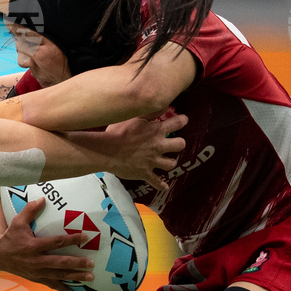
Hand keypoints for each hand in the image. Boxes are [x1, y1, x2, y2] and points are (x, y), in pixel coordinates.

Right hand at [0, 197, 94, 290]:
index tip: (85, 237)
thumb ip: (30, 210)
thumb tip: (43, 199)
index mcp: (33, 246)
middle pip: (61, 262)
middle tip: (91, 263)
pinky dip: (63, 289)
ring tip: (90, 277)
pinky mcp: (36, 278)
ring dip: (75, 276)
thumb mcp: (17, 221)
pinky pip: (52, 285)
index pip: (56, 242)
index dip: (71, 239)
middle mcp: (36, 261)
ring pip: (59, 275)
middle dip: (77, 263)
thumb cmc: (10, 236)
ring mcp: (37, 272)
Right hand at [71, 114, 187, 190]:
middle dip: (179, 143)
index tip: (183, 120)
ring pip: (171, 164)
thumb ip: (150, 111)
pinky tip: (165, 186)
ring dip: (170, 162)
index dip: (182, 120)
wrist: (106, 151)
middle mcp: (158, 146)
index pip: (177, 123)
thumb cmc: (117, 131)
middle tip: (175, 142)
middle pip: (180, 145)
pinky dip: (161, 185)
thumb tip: (164, 104)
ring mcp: (153, 161)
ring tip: (168, 161)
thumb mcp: (133, 117)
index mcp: (156, 130)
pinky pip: (156, 182)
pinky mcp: (145, 173)